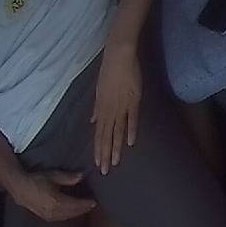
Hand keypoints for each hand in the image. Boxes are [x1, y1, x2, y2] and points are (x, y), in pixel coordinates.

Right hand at [5, 171, 96, 221]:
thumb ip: (69, 178)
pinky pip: (61, 218)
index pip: (77, 204)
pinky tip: (71, 211)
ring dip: (77, 213)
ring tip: (83, 208)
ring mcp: (49, 216)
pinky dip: (69, 215)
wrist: (18, 186)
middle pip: (74, 212)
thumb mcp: (54, 176)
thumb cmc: (36, 180)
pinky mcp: (45, 217)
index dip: (87, 203)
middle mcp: (54, 211)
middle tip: (91, 205)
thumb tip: (82, 176)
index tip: (94, 201)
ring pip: (68, 216)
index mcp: (58, 202)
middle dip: (84, 209)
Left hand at [91, 44, 141, 174]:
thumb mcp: (99, 90)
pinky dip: (130, 130)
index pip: (99, 133)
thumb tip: (93, 121)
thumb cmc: (109, 71)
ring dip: (116, 147)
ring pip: (117, 131)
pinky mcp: (132, 100)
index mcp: (101, 108)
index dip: (98, 149)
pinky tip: (130, 143)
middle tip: (105, 170)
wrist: (118, 56)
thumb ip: (97, 108)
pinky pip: (131, 119)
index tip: (98, 163)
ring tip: (115, 162)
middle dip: (105, 154)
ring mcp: (121, 106)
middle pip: (106, 136)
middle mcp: (109, 110)